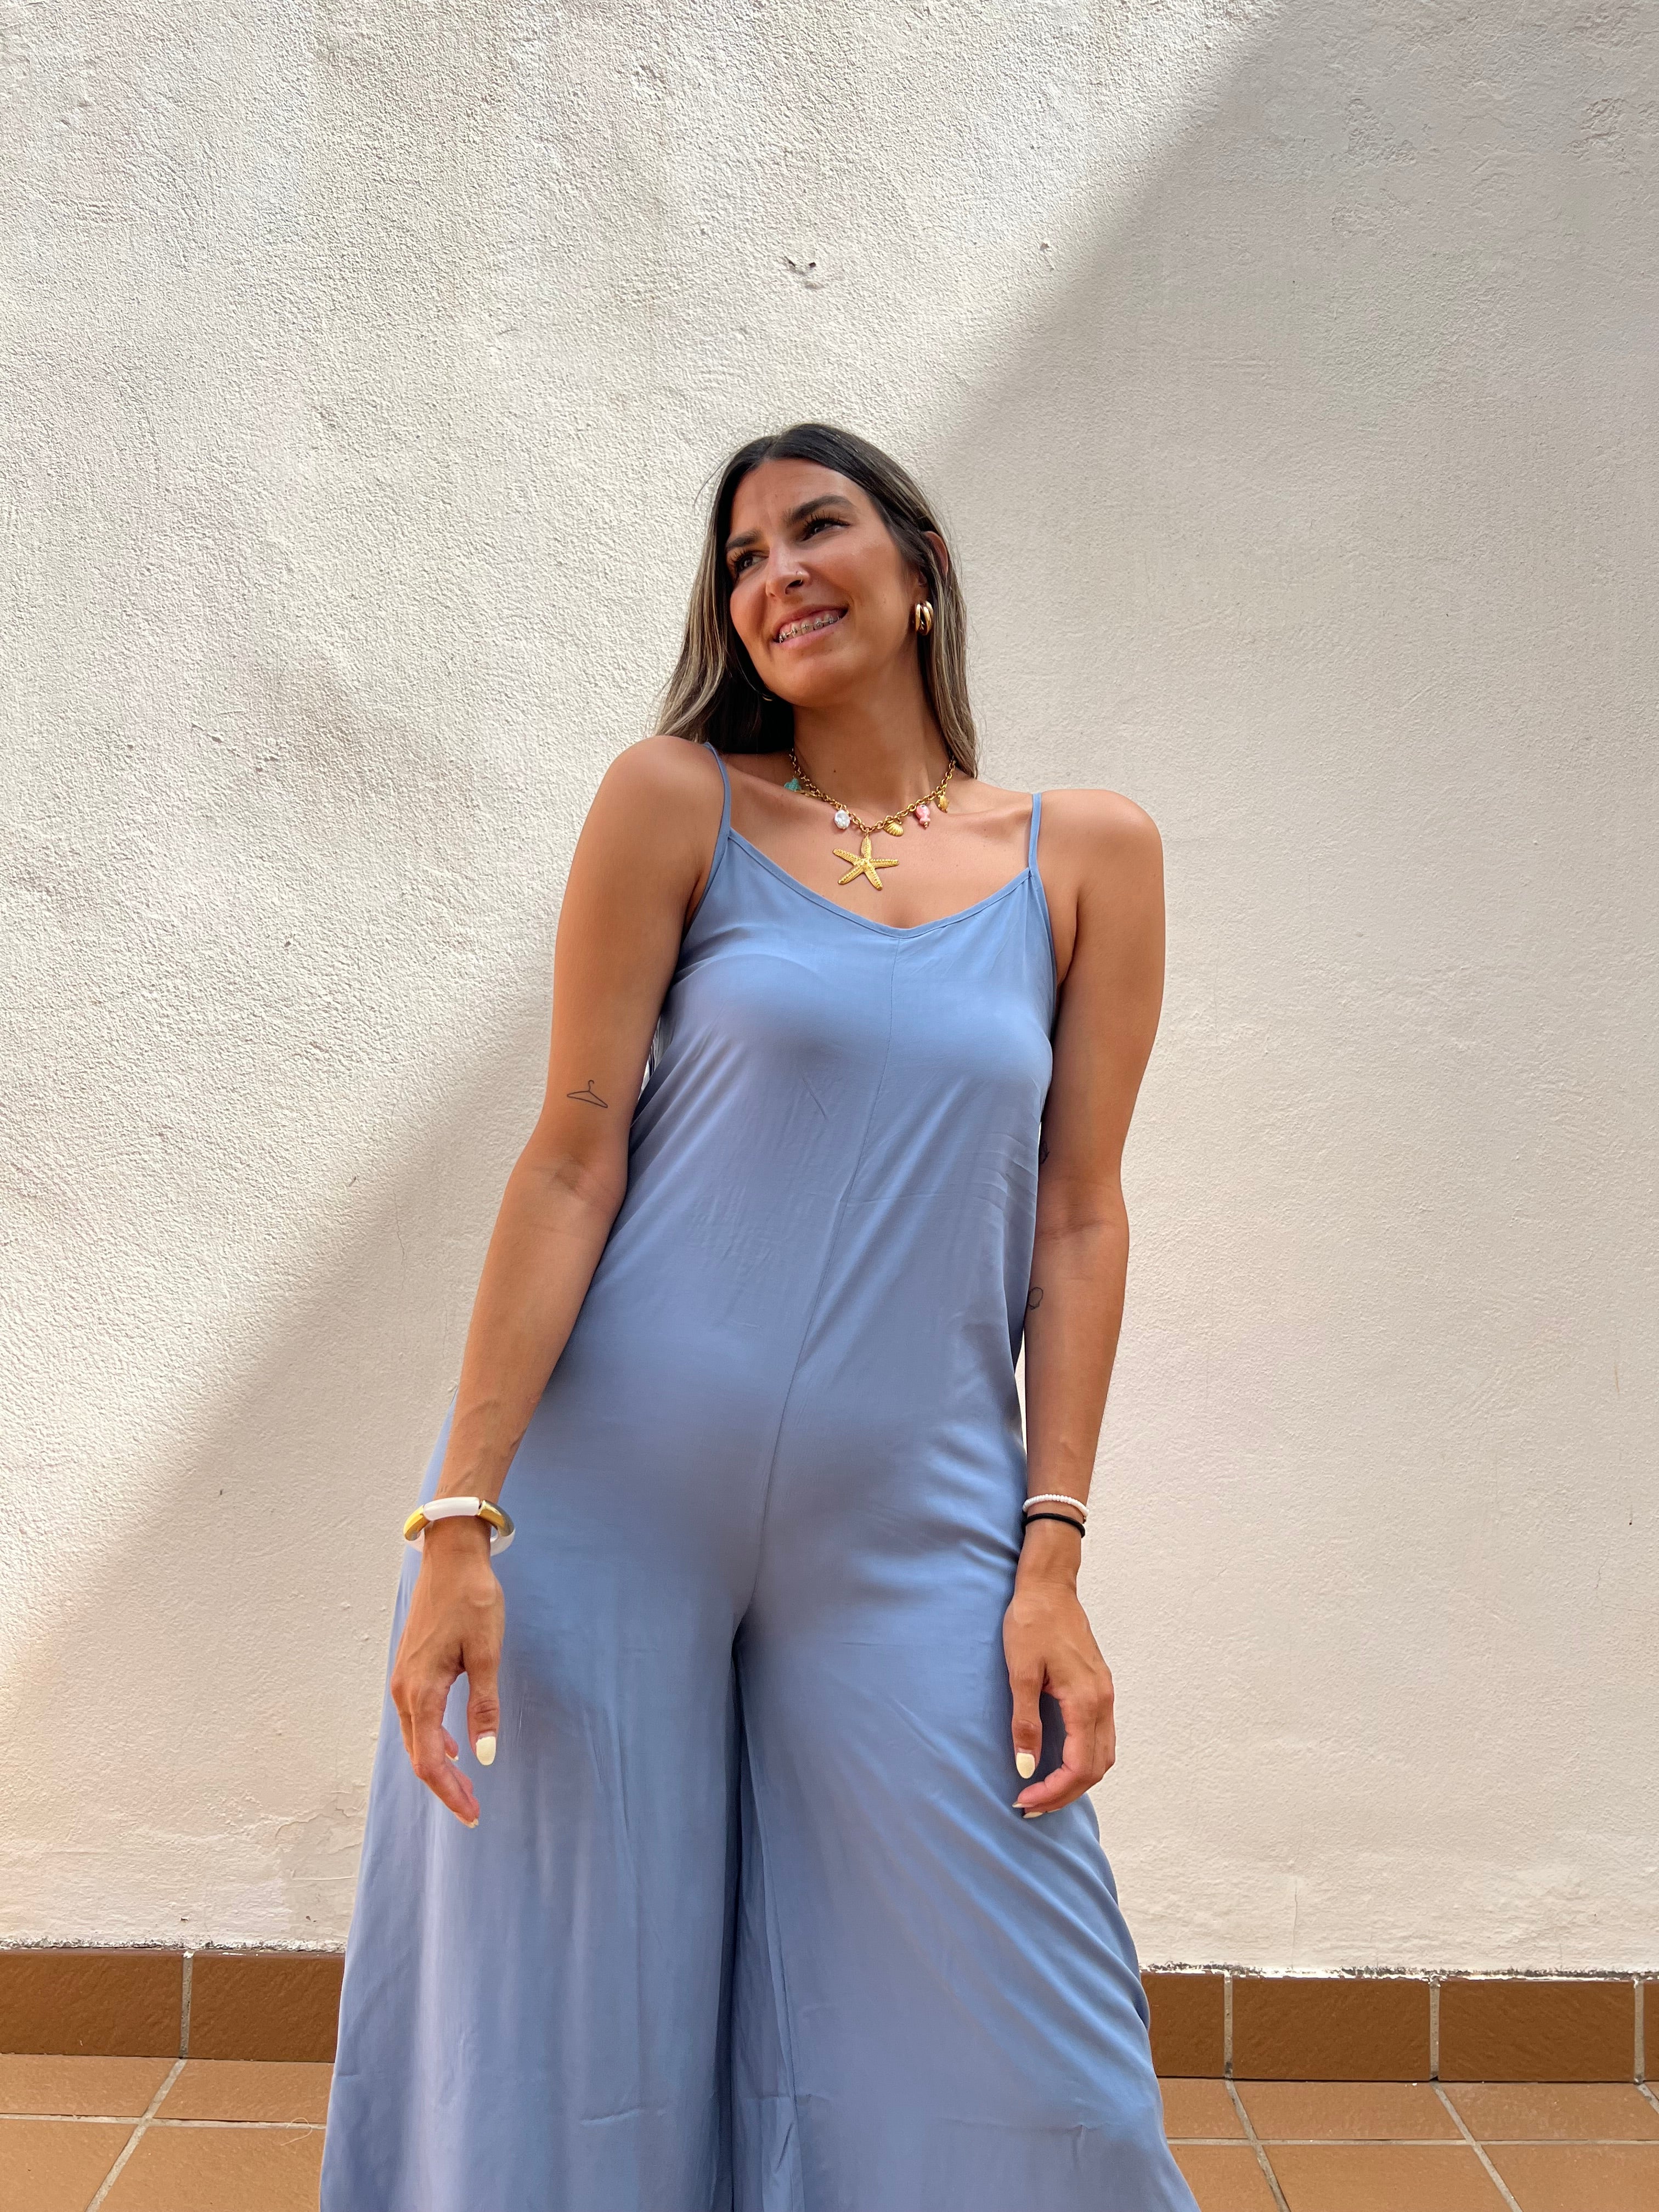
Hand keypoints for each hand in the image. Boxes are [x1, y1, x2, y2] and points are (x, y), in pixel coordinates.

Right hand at [389, 1514, 504, 1826]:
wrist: (451, 1558)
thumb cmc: (472, 1600)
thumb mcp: (486, 1653)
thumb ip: (483, 1706)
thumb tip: (483, 1755)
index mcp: (421, 1690)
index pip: (430, 1760)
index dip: (450, 1792)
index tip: (472, 1813)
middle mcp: (404, 1690)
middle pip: (419, 1755)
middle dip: (445, 1786)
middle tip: (473, 1810)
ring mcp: (403, 1679)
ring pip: (416, 1738)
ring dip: (439, 1765)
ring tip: (466, 1787)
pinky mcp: (410, 1669)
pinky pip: (417, 1718)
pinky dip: (433, 1741)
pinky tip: (454, 1747)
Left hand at [1003, 1519, 1115, 1815]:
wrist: (1049, 1586)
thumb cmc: (1032, 1623)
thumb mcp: (1020, 1672)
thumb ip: (1025, 1722)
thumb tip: (1027, 1767)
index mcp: (1086, 1701)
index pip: (1079, 1767)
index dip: (1054, 1791)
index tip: (1024, 1799)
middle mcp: (1103, 1702)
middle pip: (1097, 1768)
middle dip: (1066, 1793)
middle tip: (1031, 1805)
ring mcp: (1105, 1694)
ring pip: (1104, 1754)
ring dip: (1078, 1779)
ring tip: (1045, 1790)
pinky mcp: (1099, 1687)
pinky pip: (1101, 1736)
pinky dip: (1085, 1758)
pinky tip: (1061, 1761)